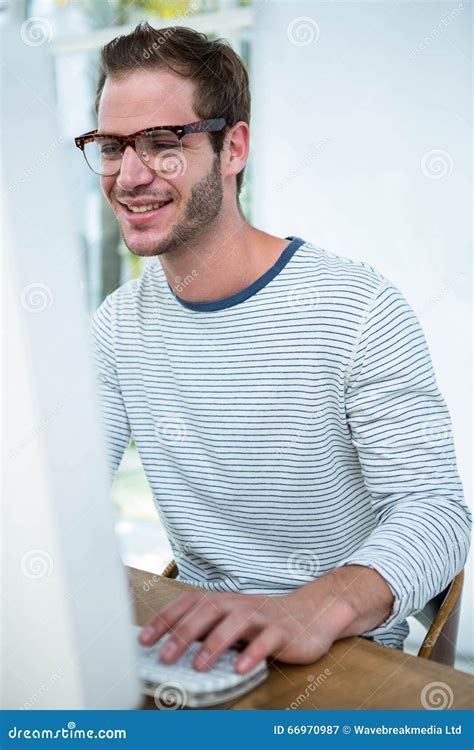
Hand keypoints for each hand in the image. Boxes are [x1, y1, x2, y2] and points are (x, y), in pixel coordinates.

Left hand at [139, 583, 355, 674]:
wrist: (313, 613)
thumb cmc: (265, 621)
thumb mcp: (233, 621)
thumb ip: (207, 630)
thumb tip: (170, 647)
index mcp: (224, 601)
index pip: (189, 604)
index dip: (165, 619)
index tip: (144, 640)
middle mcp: (239, 605)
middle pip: (208, 610)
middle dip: (184, 633)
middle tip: (165, 656)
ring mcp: (262, 616)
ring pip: (236, 622)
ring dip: (215, 643)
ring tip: (199, 666)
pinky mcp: (283, 631)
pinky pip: (267, 641)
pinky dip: (253, 653)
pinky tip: (240, 668)